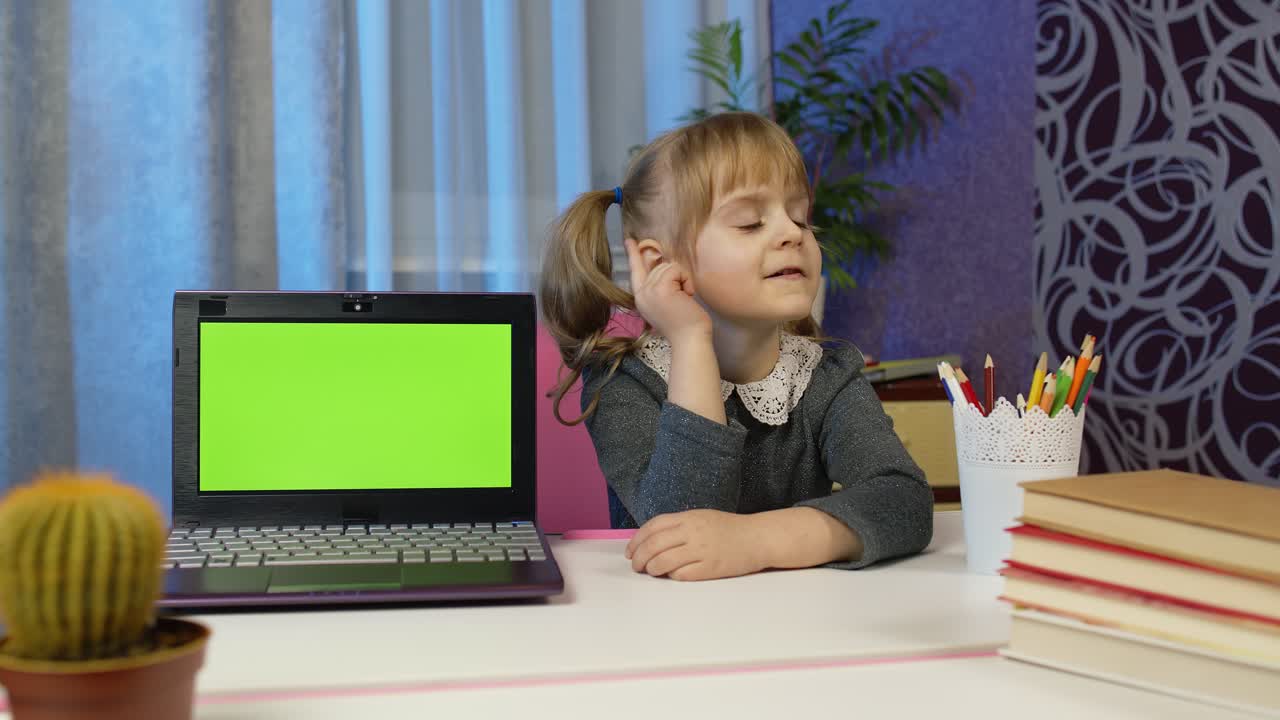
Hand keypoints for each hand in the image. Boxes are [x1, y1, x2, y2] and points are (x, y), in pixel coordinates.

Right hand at [624, 238, 711, 343]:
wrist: (689, 340)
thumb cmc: (684, 324)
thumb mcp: (665, 303)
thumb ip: (659, 287)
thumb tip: (665, 265)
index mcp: (641, 298)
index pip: (635, 271)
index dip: (633, 255)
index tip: (629, 241)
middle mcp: (641, 293)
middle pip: (658, 266)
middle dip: (676, 277)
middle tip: (682, 298)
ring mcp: (649, 290)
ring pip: (668, 266)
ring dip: (682, 280)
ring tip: (684, 299)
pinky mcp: (661, 288)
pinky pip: (676, 269)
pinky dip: (686, 281)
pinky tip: (687, 297)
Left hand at [624, 509, 765, 580]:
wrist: (758, 538)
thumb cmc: (729, 529)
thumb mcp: (701, 518)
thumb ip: (678, 526)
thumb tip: (651, 541)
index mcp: (688, 517)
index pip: (653, 527)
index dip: (636, 540)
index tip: (630, 551)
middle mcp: (693, 532)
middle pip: (654, 545)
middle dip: (639, 557)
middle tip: (635, 566)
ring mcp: (702, 550)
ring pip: (664, 561)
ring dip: (652, 569)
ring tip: (651, 572)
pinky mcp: (711, 568)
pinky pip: (682, 575)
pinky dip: (672, 576)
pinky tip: (671, 576)